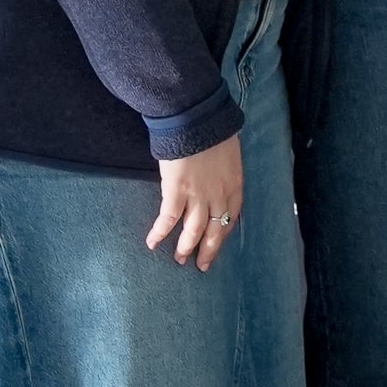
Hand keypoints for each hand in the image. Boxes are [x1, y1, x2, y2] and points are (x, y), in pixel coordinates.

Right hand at [148, 140, 244, 269]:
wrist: (197, 121)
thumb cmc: (213, 132)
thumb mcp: (229, 154)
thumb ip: (224, 171)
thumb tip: (217, 178)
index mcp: (234, 184)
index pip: (232, 216)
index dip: (224, 232)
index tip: (218, 243)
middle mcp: (219, 194)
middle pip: (216, 229)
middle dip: (209, 249)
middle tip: (201, 265)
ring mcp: (198, 195)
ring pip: (194, 230)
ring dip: (186, 247)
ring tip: (179, 260)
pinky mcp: (176, 192)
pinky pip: (168, 219)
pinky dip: (160, 233)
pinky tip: (152, 243)